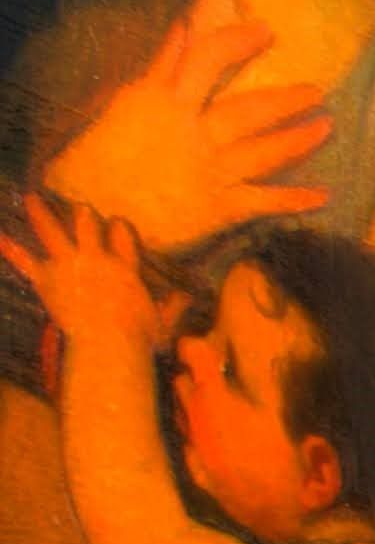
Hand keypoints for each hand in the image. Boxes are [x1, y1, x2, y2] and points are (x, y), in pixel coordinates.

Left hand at [0, 193, 162, 350]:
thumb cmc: (139, 338)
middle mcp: (95, 258)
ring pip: (52, 231)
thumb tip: (188, 297)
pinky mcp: (46, 280)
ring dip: (40, 214)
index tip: (116, 223)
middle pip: (86, 224)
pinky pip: (24, 260)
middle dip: (83, 215)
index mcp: (124, 267)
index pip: (121, 234)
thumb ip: (174, 306)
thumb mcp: (163, 322)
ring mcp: (68, 266)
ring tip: (31, 198)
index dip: (118, 227)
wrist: (108, 345)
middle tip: (80, 207)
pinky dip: (10, 248)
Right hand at [39, 0, 330, 252]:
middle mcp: (191, 134)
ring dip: (298, 141)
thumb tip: (185, 25)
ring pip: (263, 152)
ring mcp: (207, 170)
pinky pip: (262, 202)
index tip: (264, 30)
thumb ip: (163, 65)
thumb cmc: (105, 155)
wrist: (92, 212)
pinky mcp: (217, 207)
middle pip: (247, 110)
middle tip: (316, 91)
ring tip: (326, 126)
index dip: (236, 41)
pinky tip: (322, 196)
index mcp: (164, 103)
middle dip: (285, 100)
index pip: (206, 59)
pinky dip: (293, 200)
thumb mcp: (130, 103)